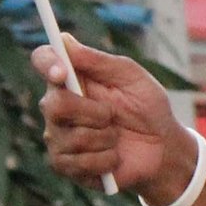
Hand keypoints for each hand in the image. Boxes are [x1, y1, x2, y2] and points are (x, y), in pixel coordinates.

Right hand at [32, 36, 190, 203]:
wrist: (161, 147)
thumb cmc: (146, 106)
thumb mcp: (132, 78)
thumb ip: (100, 61)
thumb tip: (64, 40)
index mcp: (72, 78)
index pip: (43, 60)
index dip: (47, 63)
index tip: (62, 72)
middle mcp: (57, 106)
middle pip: (54, 104)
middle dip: (93, 112)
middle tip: (112, 115)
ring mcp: (57, 137)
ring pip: (72, 137)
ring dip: (106, 138)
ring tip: (116, 137)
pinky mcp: (64, 165)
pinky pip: (79, 163)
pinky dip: (106, 160)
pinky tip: (113, 156)